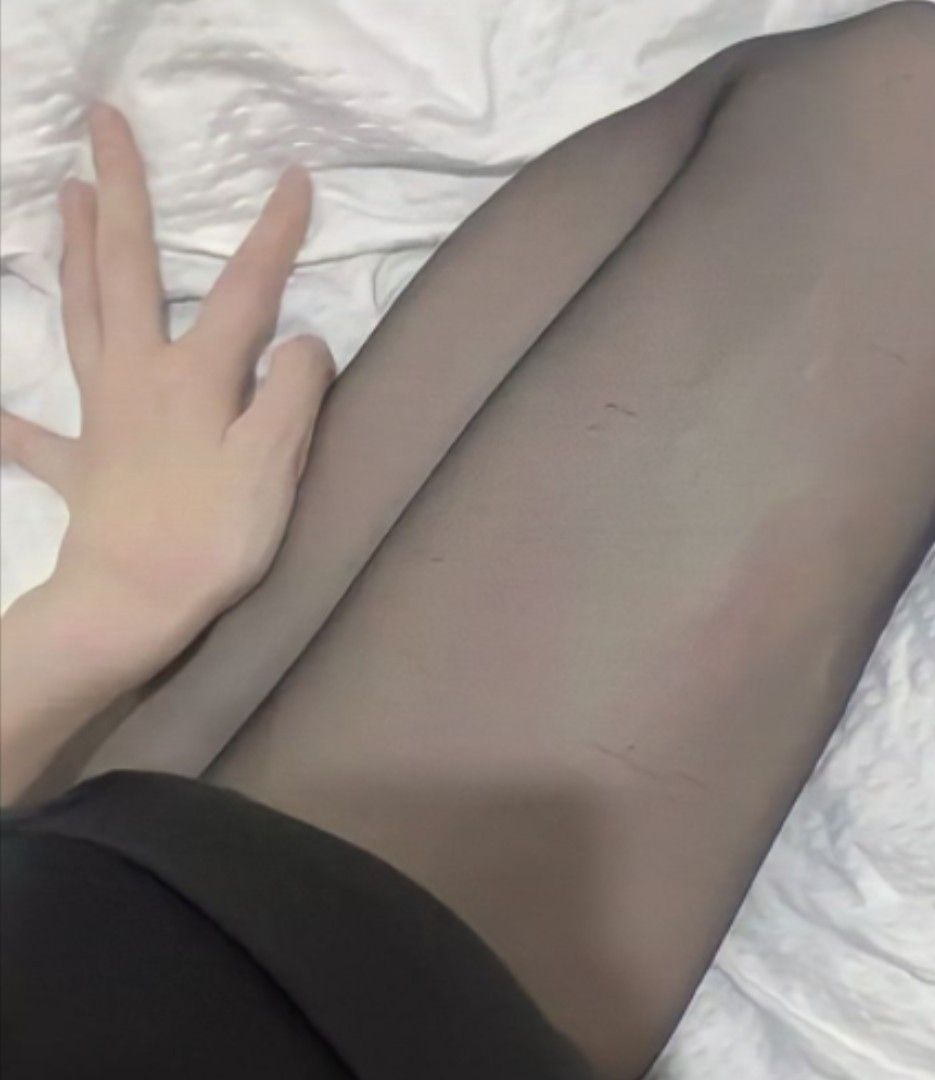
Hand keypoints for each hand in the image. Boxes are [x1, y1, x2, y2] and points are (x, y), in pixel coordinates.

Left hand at [0, 104, 332, 802]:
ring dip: (73, 250)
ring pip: (81, 315)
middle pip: (125, 269)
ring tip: (63, 194)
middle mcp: (136, 376)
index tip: (294, 178)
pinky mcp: (80, 463)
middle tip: (104, 125)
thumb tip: (305, 340)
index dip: (271, 235)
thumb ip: (293, 394)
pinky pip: (34, 434)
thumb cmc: (212, 536)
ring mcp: (99, 416)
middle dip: (121, 192)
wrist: (129, 605)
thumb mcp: (275, 464)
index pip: (244, 291)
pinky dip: (8, 420)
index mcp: (192, 375)